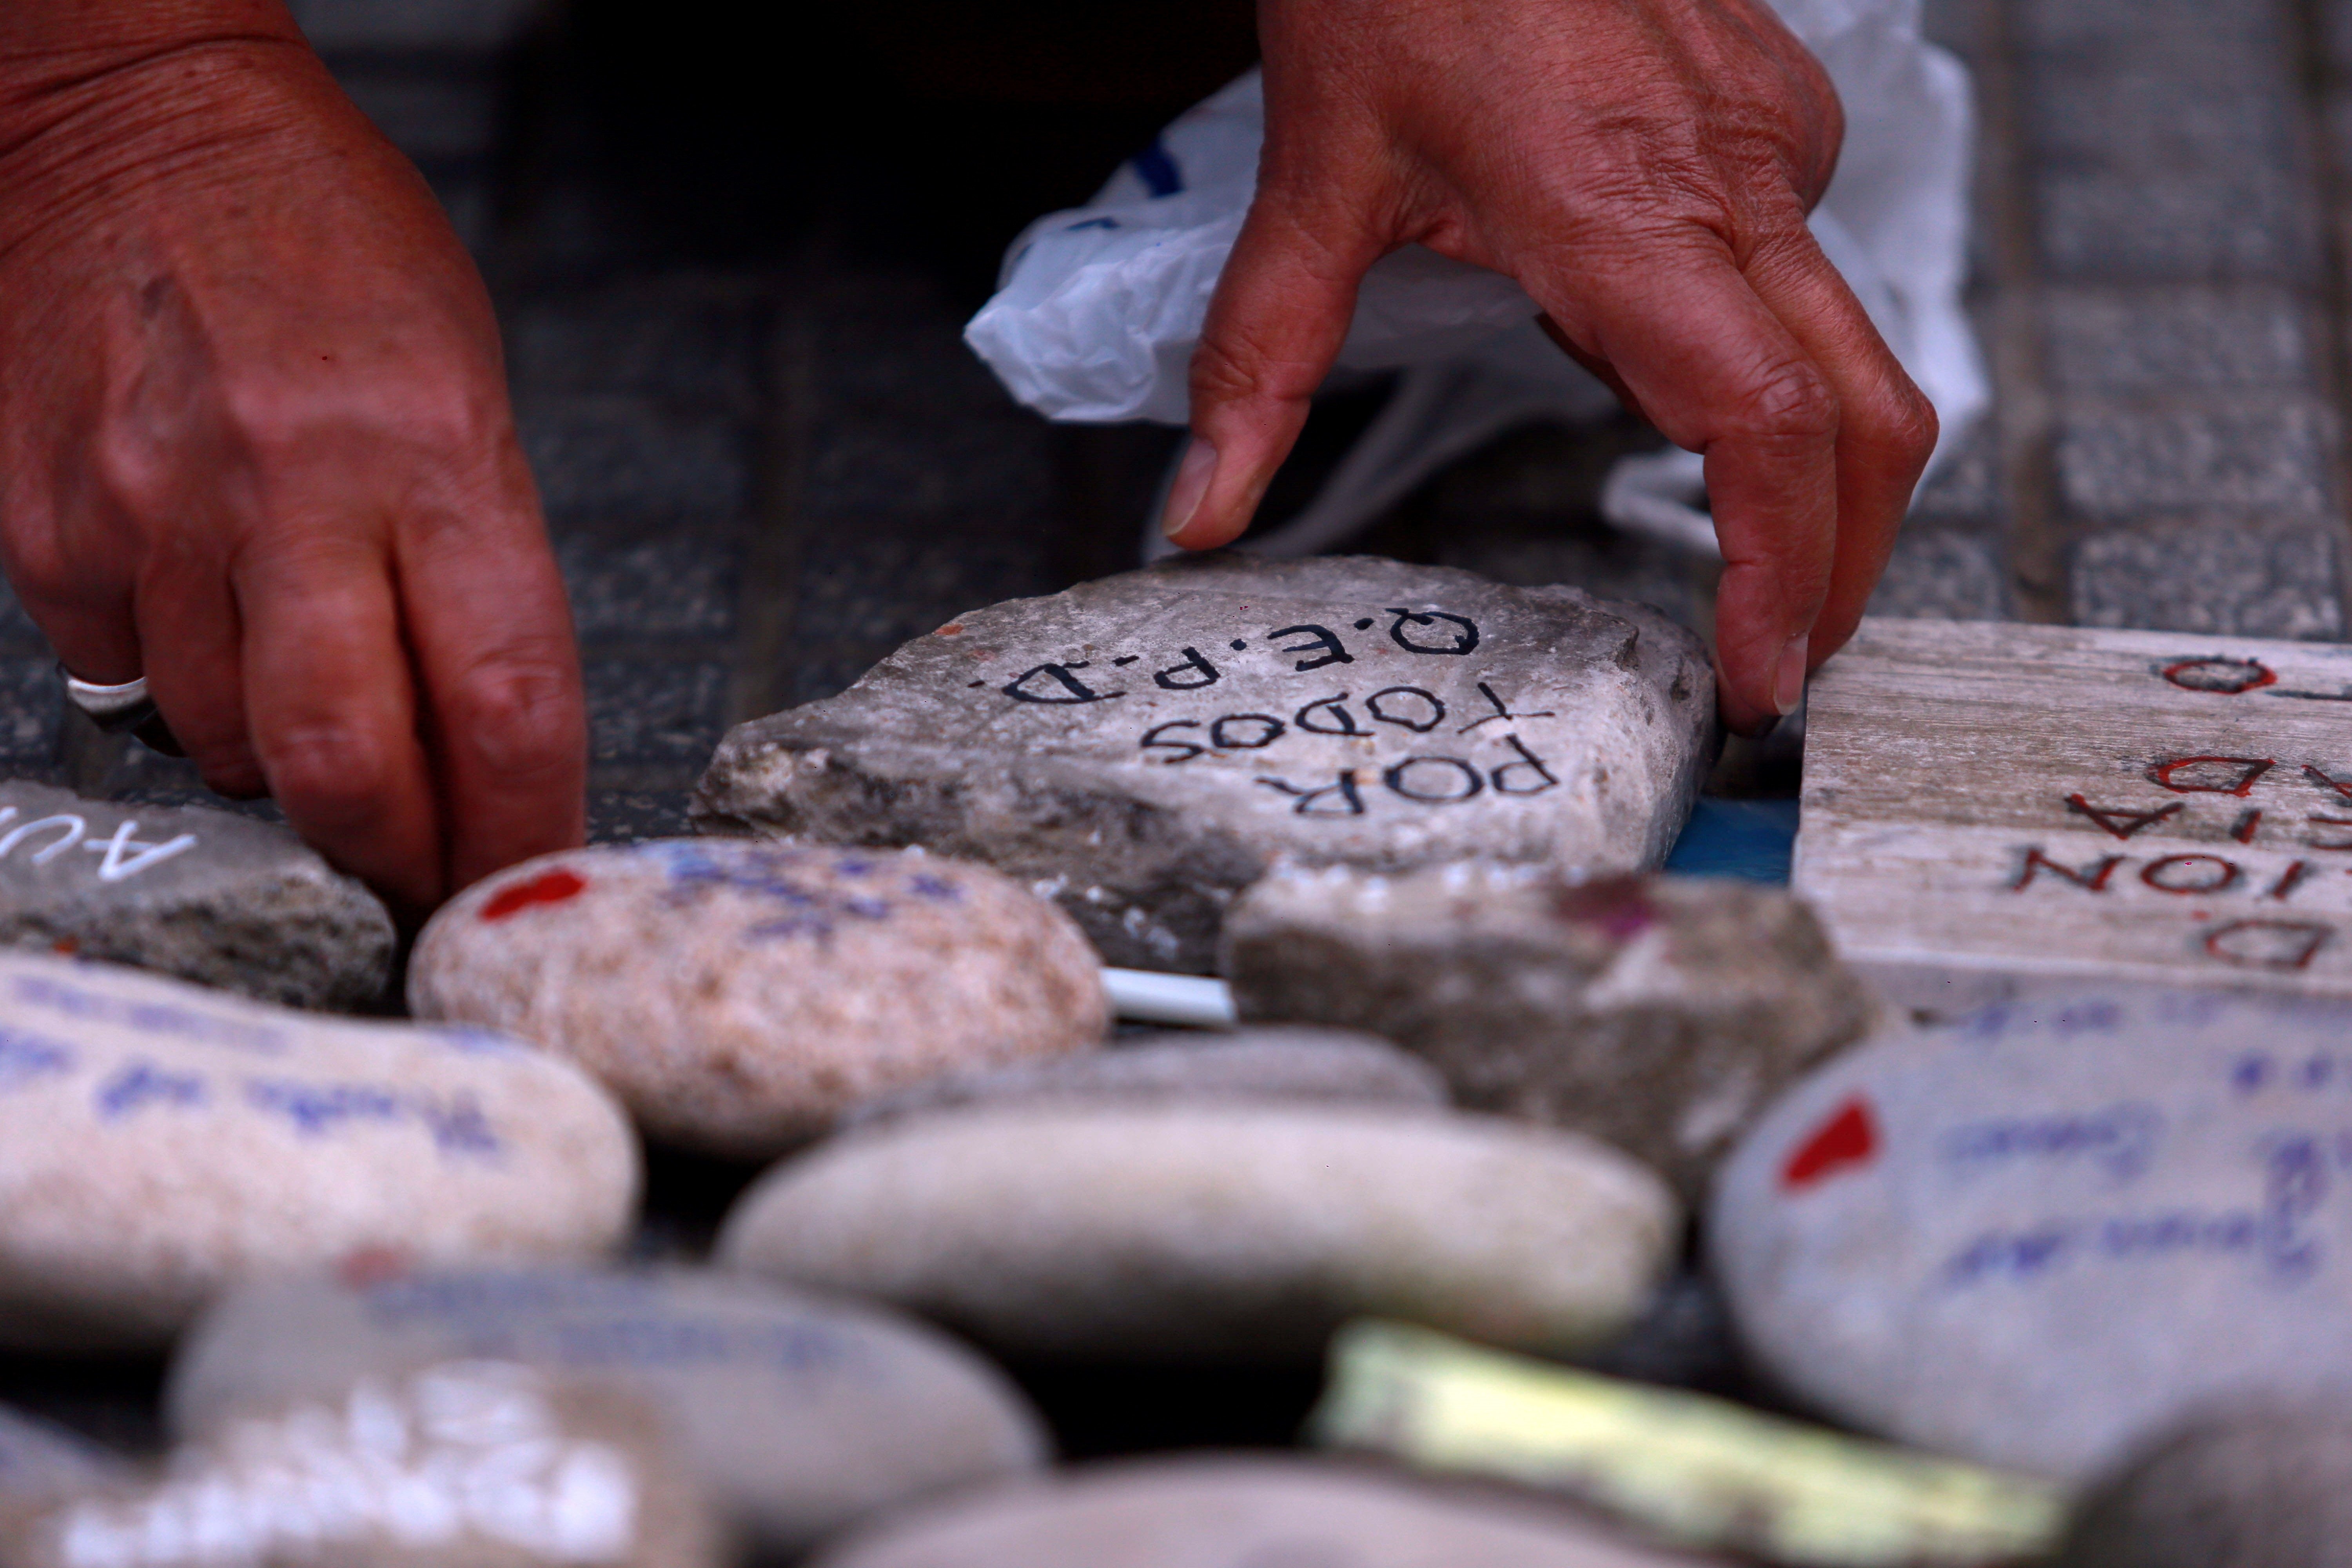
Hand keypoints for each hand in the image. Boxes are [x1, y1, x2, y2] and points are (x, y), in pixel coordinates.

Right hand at [0, 3, 585, 912]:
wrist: (144, 122)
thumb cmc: (340, 259)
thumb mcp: (468, 395)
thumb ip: (474, 570)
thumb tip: (476, 746)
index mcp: (435, 456)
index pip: (506, 707)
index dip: (520, 833)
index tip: (521, 882)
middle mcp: (293, 493)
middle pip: (350, 770)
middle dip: (392, 856)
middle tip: (414, 877)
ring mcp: (154, 515)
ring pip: (226, 747)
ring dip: (279, 761)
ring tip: (303, 682)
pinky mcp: (50, 529)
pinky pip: (124, 678)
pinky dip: (177, 681)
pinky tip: (203, 604)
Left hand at [1161, 0, 1936, 733]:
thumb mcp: (1315, 180)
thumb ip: (1260, 361)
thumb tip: (1202, 511)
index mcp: (1625, 219)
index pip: (1761, 430)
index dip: (1783, 572)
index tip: (1764, 673)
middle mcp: (1734, 182)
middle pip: (1861, 412)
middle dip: (1840, 560)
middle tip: (1783, 658)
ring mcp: (1772, 139)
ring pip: (1835, 342)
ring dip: (1783, 454)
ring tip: (1698, 516)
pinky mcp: (1776, 111)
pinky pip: (1790, 260)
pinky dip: (1737, 338)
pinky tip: (1638, 332)